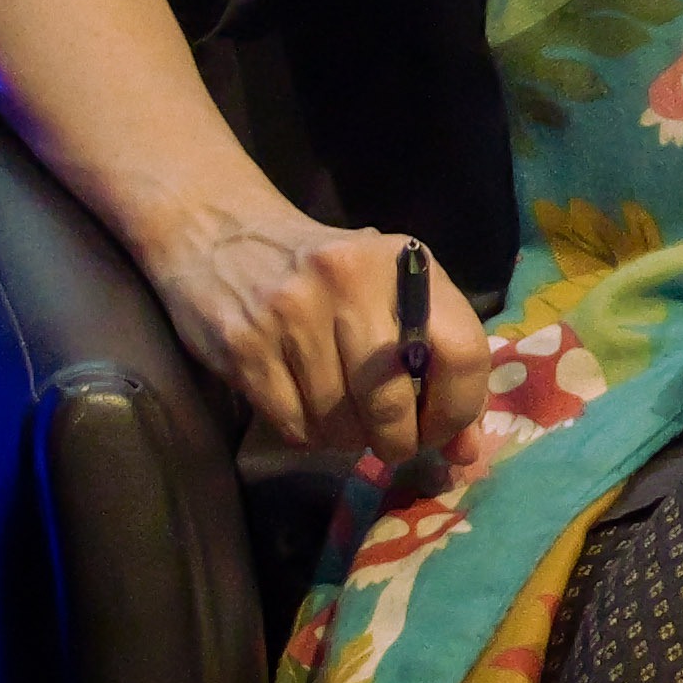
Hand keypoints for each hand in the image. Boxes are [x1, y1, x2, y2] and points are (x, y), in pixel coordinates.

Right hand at [133, 198, 489, 459]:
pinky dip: (307, 435)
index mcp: (403, 264)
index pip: (463, 352)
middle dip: (398, 440)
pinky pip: (292, 423)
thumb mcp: (388, 289)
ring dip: (349, 439)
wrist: (217, 231)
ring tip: (346, 424)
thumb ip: (436, 359)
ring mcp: (292, 313)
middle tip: (393, 444)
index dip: (459, 409)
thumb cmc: (324, 270)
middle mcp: (350, 282)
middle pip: (393, 400)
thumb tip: (465, 451)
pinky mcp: (244, 344)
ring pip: (339, 420)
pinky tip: (308, 413)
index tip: (444, 432)